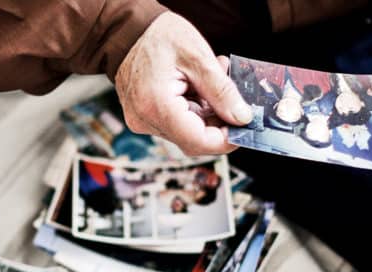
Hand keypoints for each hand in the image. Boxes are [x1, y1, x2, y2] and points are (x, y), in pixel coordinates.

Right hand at [115, 12, 252, 155]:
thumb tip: (242, 118)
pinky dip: (193, 109)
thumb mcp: (198, 58)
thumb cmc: (158, 37)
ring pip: (187, 132)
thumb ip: (222, 91)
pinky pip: (176, 124)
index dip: (226, 140)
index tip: (245, 128)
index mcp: (156, 105)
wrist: (127, 31)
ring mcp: (143, 121)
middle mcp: (145, 120)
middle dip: (218, 123)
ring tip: (213, 82)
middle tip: (234, 99)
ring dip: (207, 113)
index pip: (197, 141)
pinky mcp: (144, 118)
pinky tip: (198, 87)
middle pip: (193, 140)